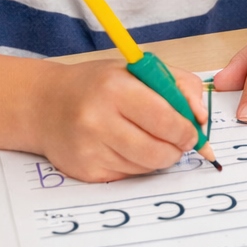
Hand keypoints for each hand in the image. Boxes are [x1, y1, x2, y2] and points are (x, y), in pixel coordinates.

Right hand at [30, 58, 207, 181]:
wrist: (46, 104)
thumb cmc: (99, 84)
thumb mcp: (139, 70)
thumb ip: (179, 85)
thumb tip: (201, 118)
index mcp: (116, 88)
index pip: (165, 119)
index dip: (187, 130)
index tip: (193, 132)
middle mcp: (99, 119)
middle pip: (158, 150)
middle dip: (177, 149)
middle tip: (180, 141)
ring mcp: (90, 149)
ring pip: (146, 167)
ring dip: (160, 158)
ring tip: (154, 141)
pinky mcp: (85, 171)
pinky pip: (128, 176)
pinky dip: (138, 165)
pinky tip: (129, 148)